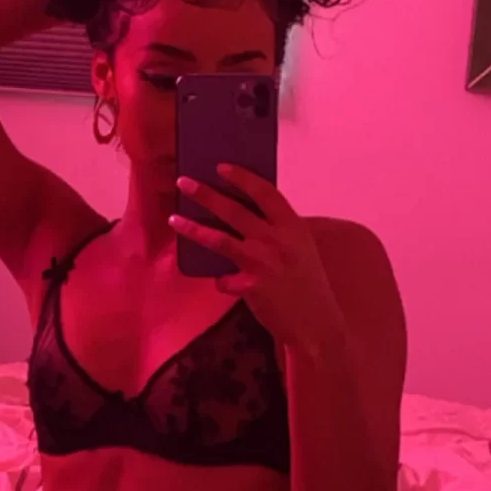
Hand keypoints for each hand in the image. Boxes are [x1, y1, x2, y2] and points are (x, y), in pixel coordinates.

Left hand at [169, 166, 345, 355]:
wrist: (317, 323)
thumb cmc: (308, 283)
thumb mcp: (301, 248)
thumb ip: (278, 231)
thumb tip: (245, 214)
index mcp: (293, 226)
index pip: (265, 192)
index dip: (242, 178)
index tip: (220, 167)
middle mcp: (277, 240)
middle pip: (235, 210)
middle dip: (206, 194)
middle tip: (183, 183)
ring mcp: (262, 263)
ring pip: (219, 239)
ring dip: (193, 228)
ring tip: (174, 219)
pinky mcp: (250, 286)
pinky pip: (224, 279)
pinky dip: (222, 280)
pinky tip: (225, 283)